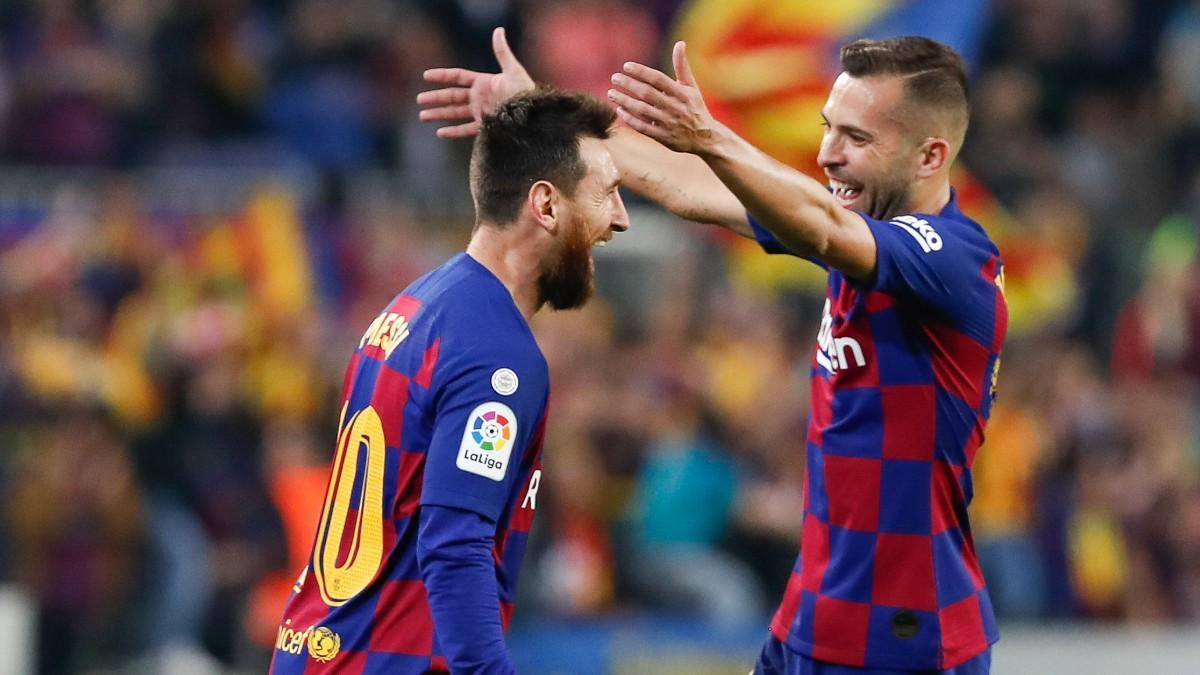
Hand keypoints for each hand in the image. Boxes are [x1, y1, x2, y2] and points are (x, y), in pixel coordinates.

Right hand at [417, 27, 534, 137]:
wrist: (534, 116)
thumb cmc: (525, 93)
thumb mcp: (513, 71)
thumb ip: (502, 52)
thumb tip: (498, 30)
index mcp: (484, 83)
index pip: (458, 77)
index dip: (442, 76)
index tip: (426, 76)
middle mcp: (481, 98)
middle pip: (452, 96)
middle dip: (435, 98)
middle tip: (419, 99)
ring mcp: (482, 113)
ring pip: (455, 113)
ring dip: (439, 114)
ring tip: (423, 116)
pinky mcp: (487, 127)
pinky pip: (466, 130)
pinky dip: (453, 132)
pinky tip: (440, 133)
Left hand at [608, 41, 721, 154]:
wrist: (705, 138)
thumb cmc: (695, 107)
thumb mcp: (691, 86)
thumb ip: (682, 66)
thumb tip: (680, 43)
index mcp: (682, 93)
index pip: (658, 79)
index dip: (641, 71)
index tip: (626, 66)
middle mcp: (675, 108)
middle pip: (647, 94)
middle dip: (629, 85)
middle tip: (614, 78)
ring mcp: (669, 123)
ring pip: (642, 111)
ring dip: (625, 101)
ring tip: (612, 93)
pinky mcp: (663, 137)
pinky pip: (643, 128)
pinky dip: (630, 119)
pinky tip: (619, 110)